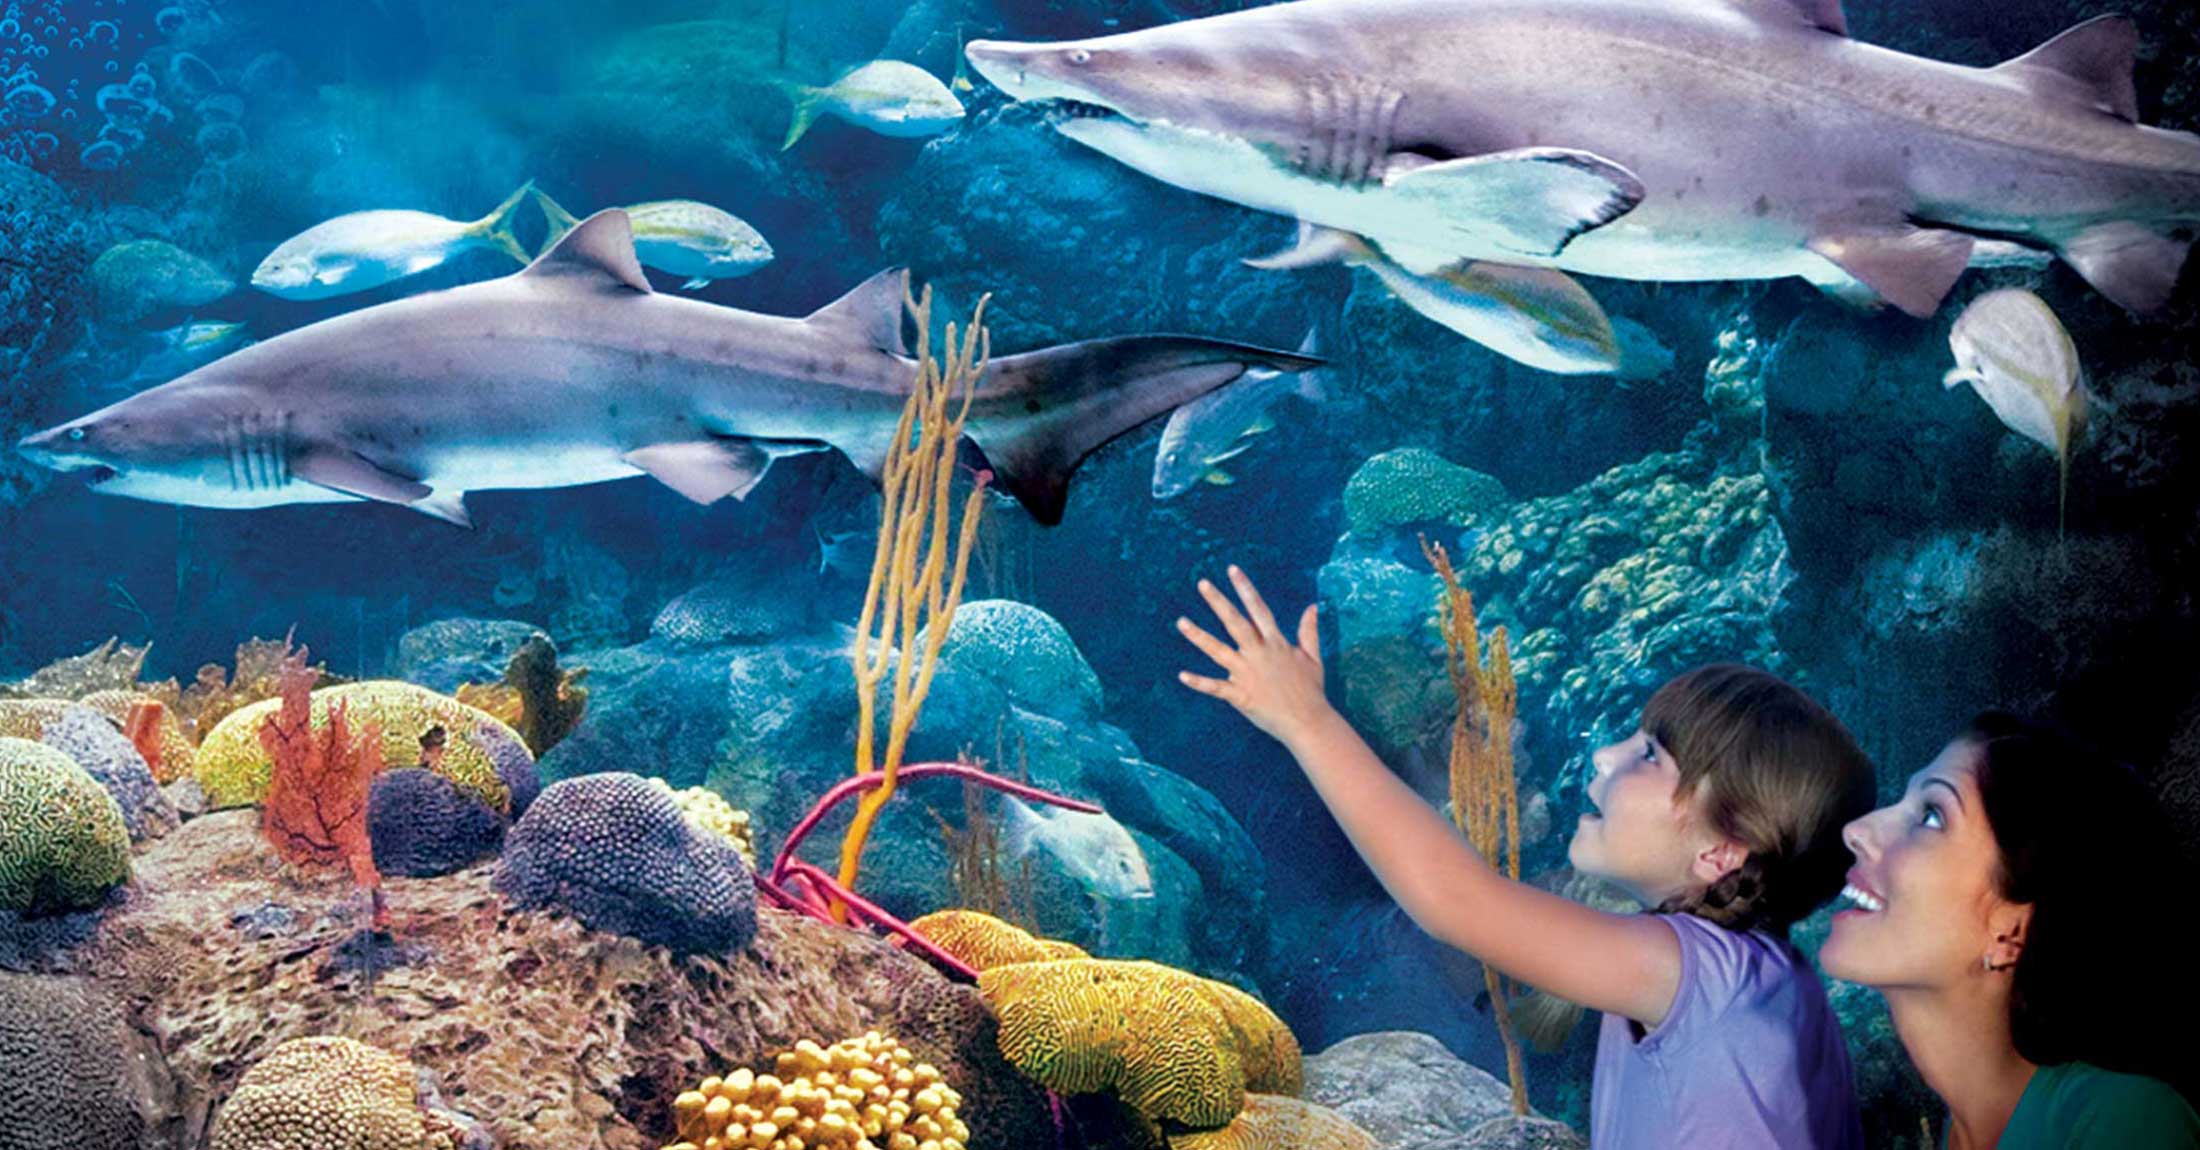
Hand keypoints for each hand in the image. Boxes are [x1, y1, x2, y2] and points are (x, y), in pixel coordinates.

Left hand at [1175, 565, 1329, 744]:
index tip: (1232, 570)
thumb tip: (1313, 606)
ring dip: (1199, 636)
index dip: (1245, 588)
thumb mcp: (1313, 657)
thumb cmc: (1311, 690)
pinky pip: (1215, 687)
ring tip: (1181, 622)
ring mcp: (1247, 674)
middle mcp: (1259, 654)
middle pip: (1235, 623)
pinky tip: (1182, 675)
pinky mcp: (1240, 695)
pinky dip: (1199, 682)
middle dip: (1218, 602)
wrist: (1308, 722)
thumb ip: (1308, 631)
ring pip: (1218, 651)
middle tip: (1202, 583)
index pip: (1259, 609)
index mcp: (1276, 643)